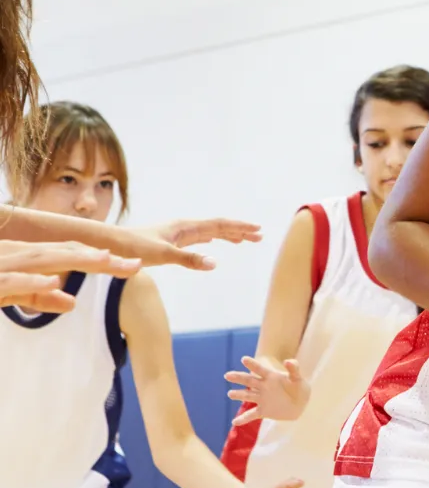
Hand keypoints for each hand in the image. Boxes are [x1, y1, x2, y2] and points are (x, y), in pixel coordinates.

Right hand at [0, 241, 141, 311]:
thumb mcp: (11, 294)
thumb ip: (39, 297)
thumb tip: (72, 303)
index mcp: (27, 257)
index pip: (73, 254)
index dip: (104, 259)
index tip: (135, 266)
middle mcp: (18, 255)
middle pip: (66, 253)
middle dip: (102, 258)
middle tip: (136, 265)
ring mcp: (3, 265)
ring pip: (43, 260)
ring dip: (75, 259)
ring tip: (106, 260)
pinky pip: (11, 281)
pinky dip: (32, 281)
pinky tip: (52, 281)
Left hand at [107, 219, 262, 270]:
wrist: (111, 244)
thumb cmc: (134, 248)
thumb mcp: (163, 255)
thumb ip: (189, 259)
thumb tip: (215, 263)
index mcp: (186, 227)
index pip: (220, 224)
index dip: (240, 227)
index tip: (258, 230)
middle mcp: (185, 227)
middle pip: (219, 226)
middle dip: (239, 231)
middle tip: (259, 236)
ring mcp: (178, 234)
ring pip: (210, 232)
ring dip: (228, 235)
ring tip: (244, 240)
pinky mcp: (172, 242)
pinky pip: (199, 238)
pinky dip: (213, 239)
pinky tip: (213, 243)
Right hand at [227, 357, 309, 424]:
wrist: (301, 404)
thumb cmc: (299, 387)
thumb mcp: (298, 378)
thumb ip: (293, 369)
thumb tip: (288, 361)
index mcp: (271, 377)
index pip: (260, 369)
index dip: (252, 364)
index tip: (244, 359)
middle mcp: (264, 386)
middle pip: (249, 381)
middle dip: (238, 378)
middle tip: (227, 375)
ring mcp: (262, 398)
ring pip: (248, 396)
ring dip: (239, 395)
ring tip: (230, 394)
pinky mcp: (263, 411)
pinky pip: (251, 415)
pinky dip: (243, 419)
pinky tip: (234, 422)